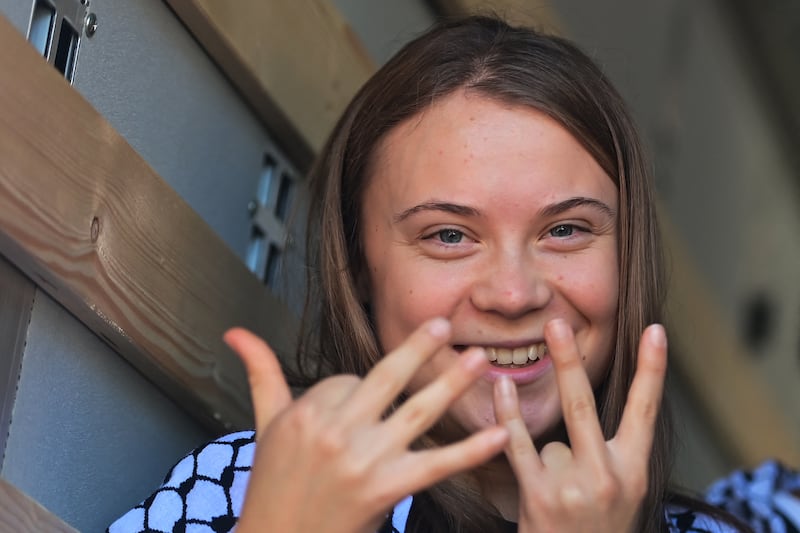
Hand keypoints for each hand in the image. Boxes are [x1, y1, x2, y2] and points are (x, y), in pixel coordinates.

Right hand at [226, 318, 508, 532]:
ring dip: (451, 385)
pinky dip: (469, 451)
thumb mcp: (264, 424)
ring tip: (480, 362)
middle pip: (386, 378)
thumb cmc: (272, 484)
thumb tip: (235, 332)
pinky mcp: (386, 490)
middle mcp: (336, 429)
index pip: (349, 378)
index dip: (357, 390)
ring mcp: (364, 459)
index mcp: (308, 410)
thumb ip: (260, 373)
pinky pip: (435, 465)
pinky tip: (497, 436)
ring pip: (416, 412)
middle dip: (418, 349)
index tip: (354, 411)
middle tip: (445, 325)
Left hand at [493, 319, 666, 532]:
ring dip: (549, 460)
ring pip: (550, 439)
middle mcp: (609, 476)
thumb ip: (612, 447)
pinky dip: (508, 415)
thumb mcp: (623, 490)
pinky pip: (518, 445)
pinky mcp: (541, 498)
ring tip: (562, 494)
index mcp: (634, 470)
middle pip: (585, 406)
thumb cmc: (599, 526)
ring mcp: (574, 488)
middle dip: (569, 362)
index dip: (652, 369)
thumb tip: (584, 393)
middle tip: (556, 323)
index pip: (646, 409)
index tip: (656, 330)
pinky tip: (500, 388)